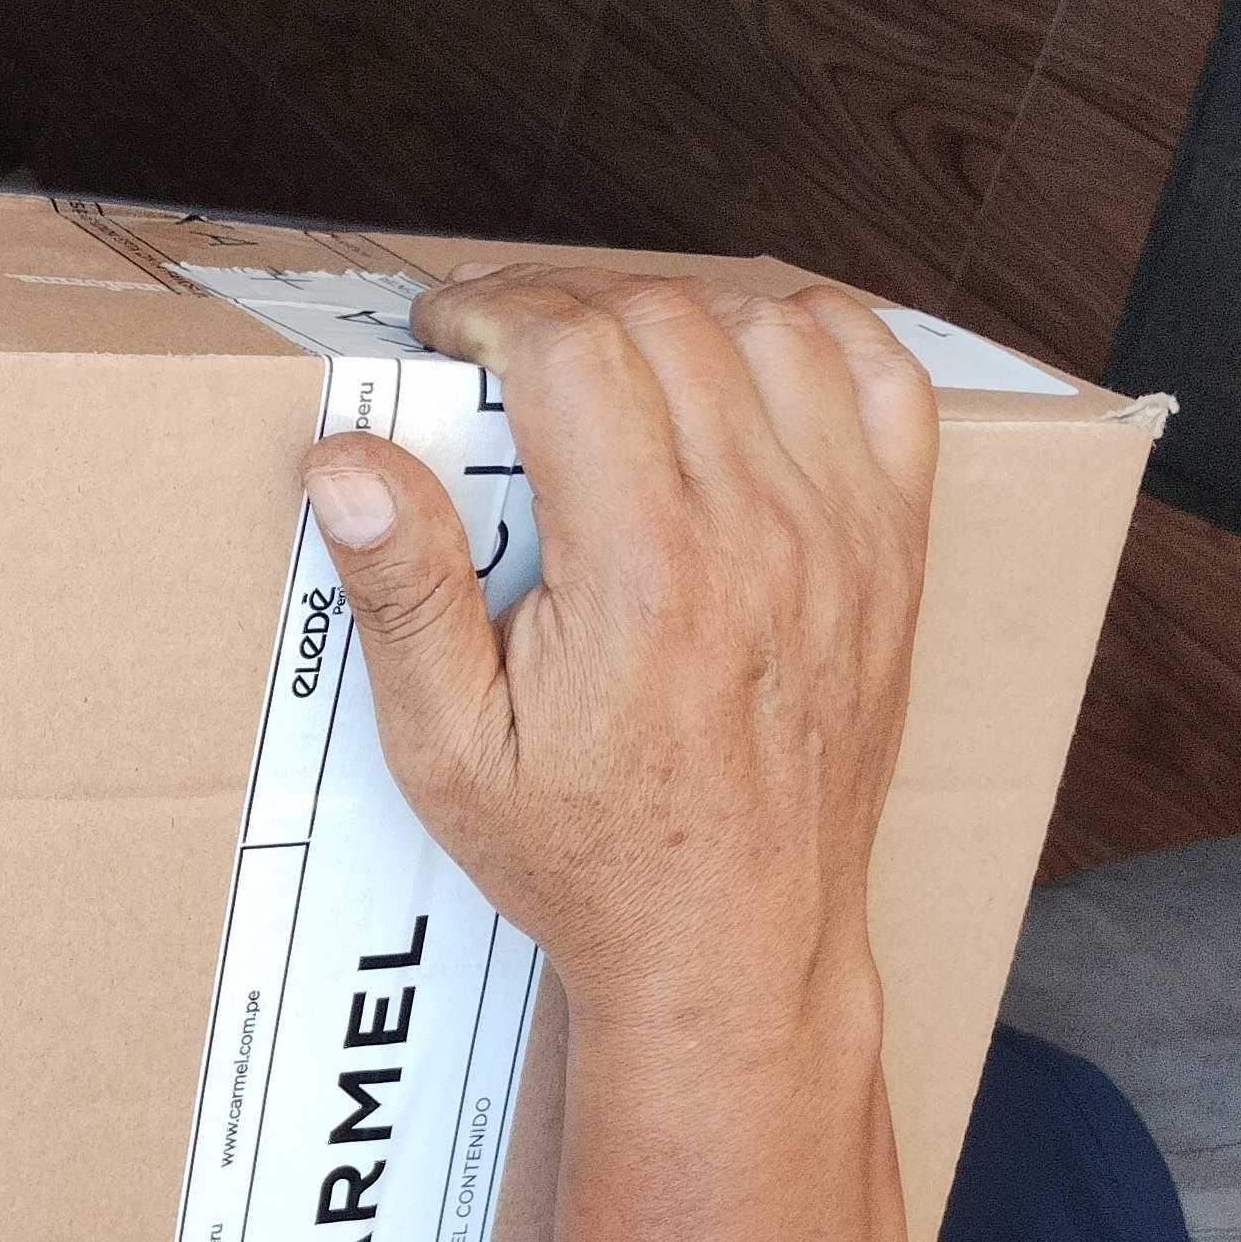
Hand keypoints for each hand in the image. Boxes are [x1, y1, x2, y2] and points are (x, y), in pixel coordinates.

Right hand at [300, 268, 935, 1043]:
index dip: (491, 308)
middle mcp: (759, 535)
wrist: (735, 942)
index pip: (571, 347)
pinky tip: (742, 356)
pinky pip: (881, 381)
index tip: (443, 332)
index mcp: (642, 572)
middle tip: (498, 339)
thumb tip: (347, 464)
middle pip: (663, 317)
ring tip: (603, 354)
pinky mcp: (893, 551)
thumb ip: (403, 594)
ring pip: (768, 328)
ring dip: (674, 310)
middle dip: (562, 299)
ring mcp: (843, 535)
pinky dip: (812, 337)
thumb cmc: (585, 855)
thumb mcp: (449, 751)